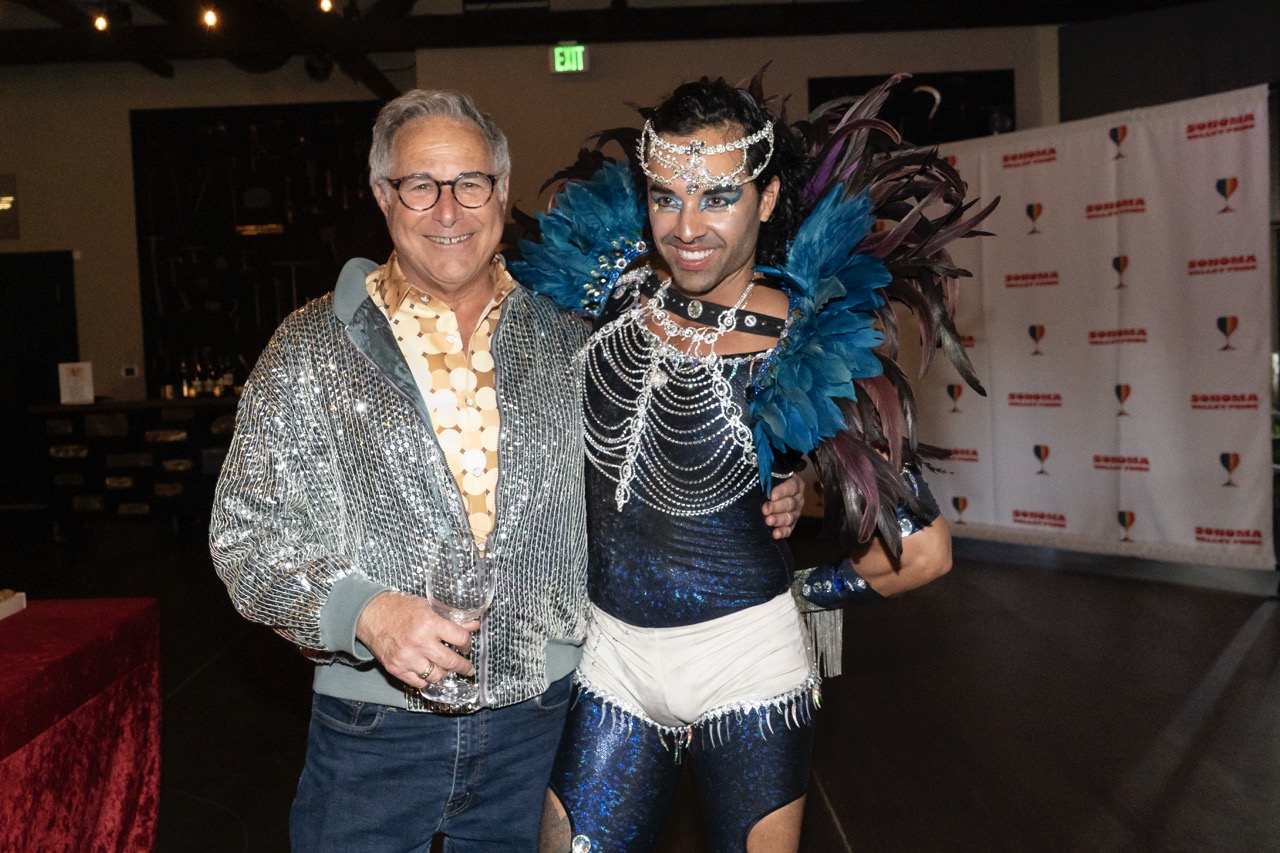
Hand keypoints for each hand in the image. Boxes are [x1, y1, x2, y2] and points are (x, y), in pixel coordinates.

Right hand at [355, 591, 477, 689]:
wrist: (372, 615)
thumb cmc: (402, 609)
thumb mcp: (429, 608)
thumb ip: (452, 619)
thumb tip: (474, 626)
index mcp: (430, 623)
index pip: (460, 639)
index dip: (467, 644)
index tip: (467, 647)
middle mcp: (419, 642)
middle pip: (451, 662)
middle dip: (464, 667)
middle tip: (468, 668)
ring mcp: (407, 658)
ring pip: (436, 676)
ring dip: (444, 673)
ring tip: (446, 669)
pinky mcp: (396, 669)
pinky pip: (419, 683)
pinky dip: (427, 679)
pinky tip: (430, 673)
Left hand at [763, 474, 805, 539]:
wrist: (770, 492)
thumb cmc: (769, 481)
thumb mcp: (769, 473)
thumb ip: (766, 472)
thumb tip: (756, 464)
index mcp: (795, 483)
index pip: (790, 487)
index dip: (782, 491)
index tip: (771, 495)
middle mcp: (798, 498)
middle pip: (790, 503)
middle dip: (777, 507)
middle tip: (765, 509)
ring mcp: (796, 512)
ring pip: (790, 517)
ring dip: (778, 520)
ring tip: (768, 521)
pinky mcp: (792, 523)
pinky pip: (789, 529)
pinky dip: (783, 532)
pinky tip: (775, 535)